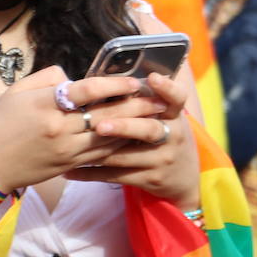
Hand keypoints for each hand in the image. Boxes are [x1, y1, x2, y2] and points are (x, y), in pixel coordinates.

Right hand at [0, 66, 165, 193]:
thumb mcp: (15, 91)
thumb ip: (46, 78)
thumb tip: (72, 78)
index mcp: (44, 105)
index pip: (86, 91)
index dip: (113, 84)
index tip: (133, 79)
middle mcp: (58, 129)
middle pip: (105, 115)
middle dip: (135, 105)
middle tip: (159, 97)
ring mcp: (65, 150)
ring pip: (108, 137)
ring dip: (134, 126)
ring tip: (156, 116)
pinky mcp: (69, 165)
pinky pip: (101, 154)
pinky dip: (120, 144)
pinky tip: (136, 136)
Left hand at [66, 71, 199, 209]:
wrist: (184, 177)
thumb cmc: (166, 136)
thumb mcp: (167, 117)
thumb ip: (146, 100)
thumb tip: (111, 79)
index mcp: (174, 115)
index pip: (177, 98)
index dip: (167, 88)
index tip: (153, 77)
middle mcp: (172, 136)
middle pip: (148, 129)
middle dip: (123, 127)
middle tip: (100, 125)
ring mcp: (162, 160)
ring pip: (127, 156)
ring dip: (99, 151)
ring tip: (75, 145)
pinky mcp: (150, 179)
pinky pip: (117, 176)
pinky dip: (92, 174)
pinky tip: (72, 171)